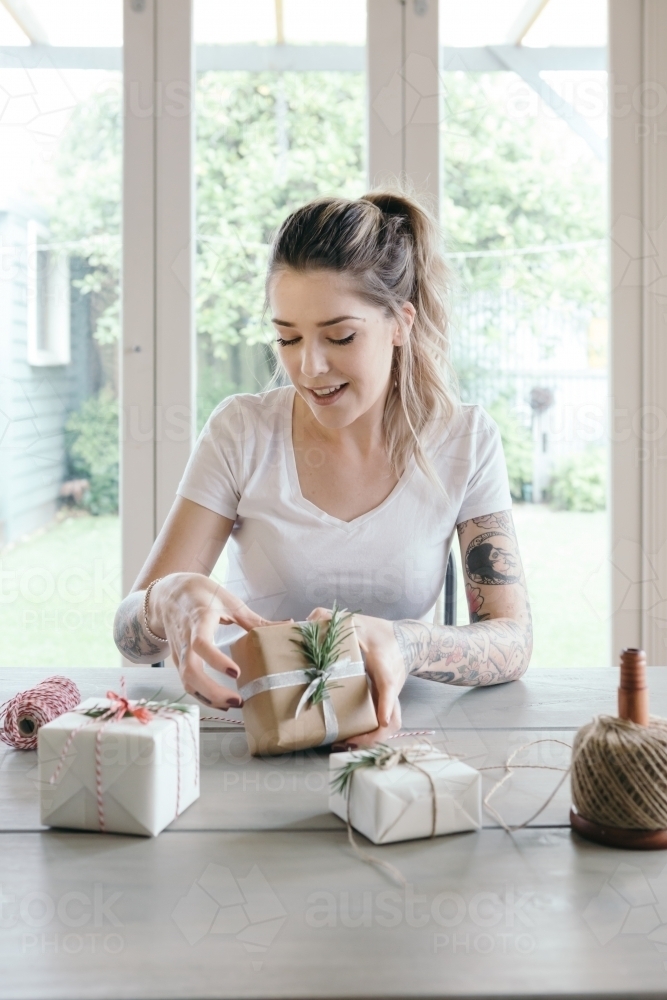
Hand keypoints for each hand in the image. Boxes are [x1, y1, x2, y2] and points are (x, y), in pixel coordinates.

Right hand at [149, 573, 280, 710]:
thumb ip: (255, 619)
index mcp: (198, 619)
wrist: (170, 593)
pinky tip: (220, 703)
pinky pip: (187, 682)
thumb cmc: (203, 595)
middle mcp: (184, 638)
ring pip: (186, 680)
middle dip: (212, 690)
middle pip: (190, 670)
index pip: (200, 643)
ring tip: (234, 704)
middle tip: (238, 700)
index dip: (216, 660)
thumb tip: (287, 625)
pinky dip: (202, 695)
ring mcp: (178, 652)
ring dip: (208, 697)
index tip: (236, 673)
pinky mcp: (177, 660)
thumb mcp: (229, 601)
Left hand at [305, 608, 404, 747]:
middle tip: (349, 741)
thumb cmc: (378, 633)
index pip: (388, 685)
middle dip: (374, 734)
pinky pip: (382, 725)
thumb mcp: (356, 621)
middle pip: (393, 717)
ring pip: (390, 725)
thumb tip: (306, 621)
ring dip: (370, 740)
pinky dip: (369, 735)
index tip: (383, 720)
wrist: (406, 641)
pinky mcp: (387, 703)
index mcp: (384, 666)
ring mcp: (391, 698)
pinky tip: (348, 740)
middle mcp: (391, 686)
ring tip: (344, 745)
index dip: (386, 703)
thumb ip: (330, 618)